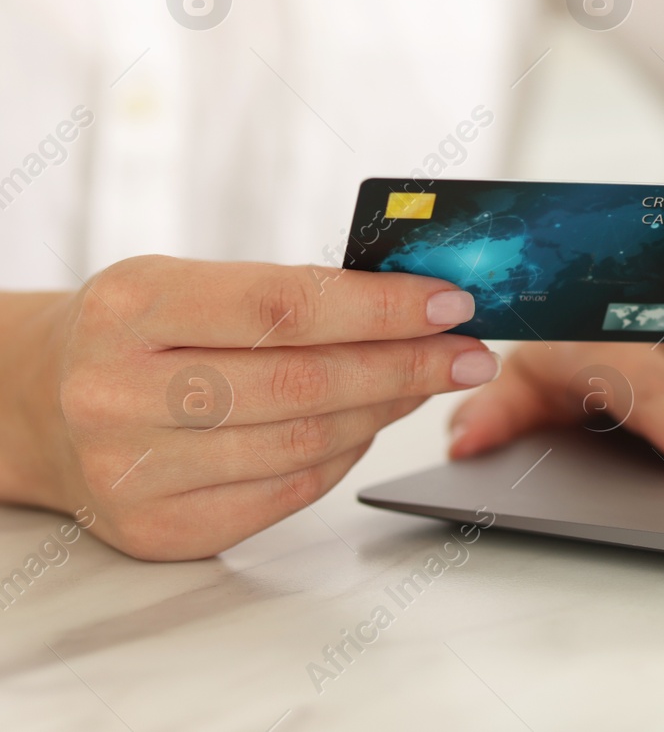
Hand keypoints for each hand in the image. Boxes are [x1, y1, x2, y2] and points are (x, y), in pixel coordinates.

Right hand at [0, 256, 498, 559]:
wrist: (39, 403)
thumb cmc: (138, 331)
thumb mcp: (186, 282)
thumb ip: (288, 294)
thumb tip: (416, 305)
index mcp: (131, 307)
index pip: (282, 307)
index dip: (380, 307)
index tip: (451, 302)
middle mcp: (119, 392)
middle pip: (302, 383)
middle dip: (405, 366)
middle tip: (469, 353)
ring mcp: (134, 472)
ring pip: (302, 444)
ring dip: (385, 413)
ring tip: (427, 382)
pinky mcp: (159, 531)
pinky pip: (285, 493)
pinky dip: (342, 456)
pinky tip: (368, 426)